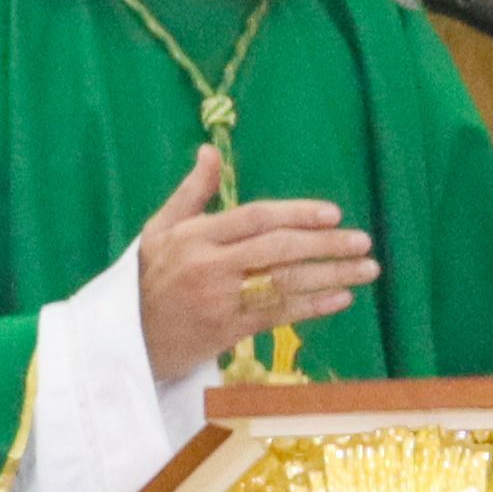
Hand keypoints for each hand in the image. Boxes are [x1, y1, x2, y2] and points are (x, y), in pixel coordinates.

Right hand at [137, 145, 378, 380]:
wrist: (125, 341)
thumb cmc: (147, 279)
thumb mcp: (160, 229)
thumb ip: (192, 192)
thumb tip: (209, 151)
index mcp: (195, 235)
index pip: (256, 217)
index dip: (297, 213)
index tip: (334, 213)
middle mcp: (208, 265)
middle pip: (278, 249)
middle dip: (326, 244)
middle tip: (363, 242)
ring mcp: (218, 300)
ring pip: (284, 283)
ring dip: (331, 275)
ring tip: (366, 269)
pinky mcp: (226, 332)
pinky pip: (278, 315)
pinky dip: (313, 306)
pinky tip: (341, 298)